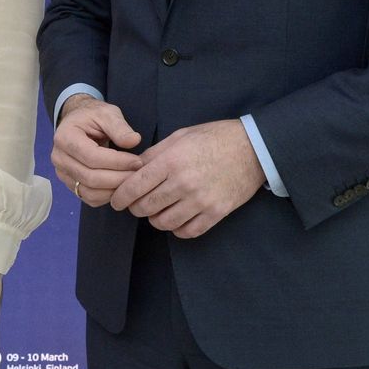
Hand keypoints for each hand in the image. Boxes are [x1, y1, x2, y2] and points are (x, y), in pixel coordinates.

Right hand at [51, 94, 142, 206]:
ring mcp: (62, 174)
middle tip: (139, 174)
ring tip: (132, 180)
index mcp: (65, 137)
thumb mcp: (107, 113)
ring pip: (89, 192)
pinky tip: (120, 185)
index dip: (117, 162)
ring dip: (114, 190)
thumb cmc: (93, 117)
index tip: (138, 161)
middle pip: (90, 177)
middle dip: (118, 178)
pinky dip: (107, 196)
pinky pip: (89, 198)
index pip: (92, 157)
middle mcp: (59, 158)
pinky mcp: (70, 184)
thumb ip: (120, 127)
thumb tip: (134, 140)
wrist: (79, 123)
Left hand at [110, 118, 264, 237]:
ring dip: (155, 219)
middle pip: (145, 207)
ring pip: (163, 223)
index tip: (117, 201)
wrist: (252, 148)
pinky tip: (176, 218)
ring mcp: (201, 201)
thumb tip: (131, 168)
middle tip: (136, 204)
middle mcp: (184, 183)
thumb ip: (154, 154)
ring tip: (157, 210)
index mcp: (171, 161)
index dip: (120, 197)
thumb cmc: (213, 138)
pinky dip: (177, 229)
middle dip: (135, 208)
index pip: (134, 186)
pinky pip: (187, 232)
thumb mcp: (179, 137)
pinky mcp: (216, 213)